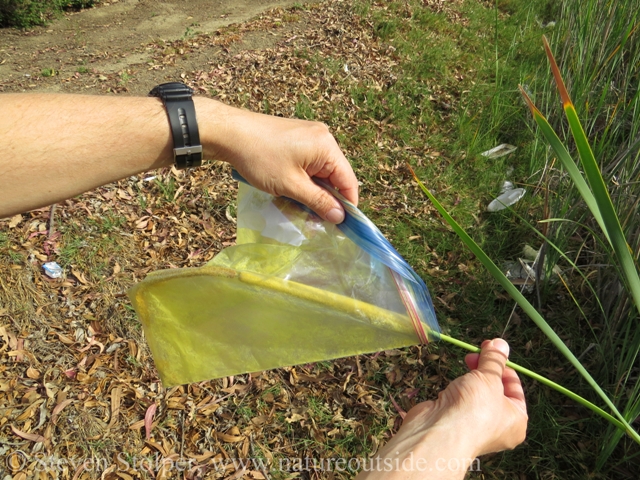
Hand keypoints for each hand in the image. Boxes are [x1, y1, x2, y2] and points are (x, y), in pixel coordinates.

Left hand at [197, 99, 357, 223]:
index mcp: (327, 146)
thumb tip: (340, 217)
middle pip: (336, 176)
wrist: (230, 133)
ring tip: (301, 207)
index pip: (348, 180)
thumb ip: (318, 202)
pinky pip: (310, 164)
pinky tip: (293, 191)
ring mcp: (310, 136)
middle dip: (327, 199)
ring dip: (314, 191)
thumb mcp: (291, 185)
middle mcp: (323, 138)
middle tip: (317, 221)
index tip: (343, 226)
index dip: (348, 205)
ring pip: (321, 172)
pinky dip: (305, 179)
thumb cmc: (260, 158)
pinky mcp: (298, 138)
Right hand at [357, 338, 526, 478]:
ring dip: (471, 377)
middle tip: (474, 353)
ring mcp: (475, 425)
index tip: (490, 348)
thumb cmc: (475, 409)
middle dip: (485, 368)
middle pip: (495, 389)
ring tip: (465, 364)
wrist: (440, 433)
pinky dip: (457, 389)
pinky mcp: (455, 421)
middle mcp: (498, 426)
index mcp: (516, 420)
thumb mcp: (489, 377)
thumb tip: (501, 343)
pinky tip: (453, 384)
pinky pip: (460, 400)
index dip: (502, 365)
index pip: (514, 387)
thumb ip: (494, 360)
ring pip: (476, 393)